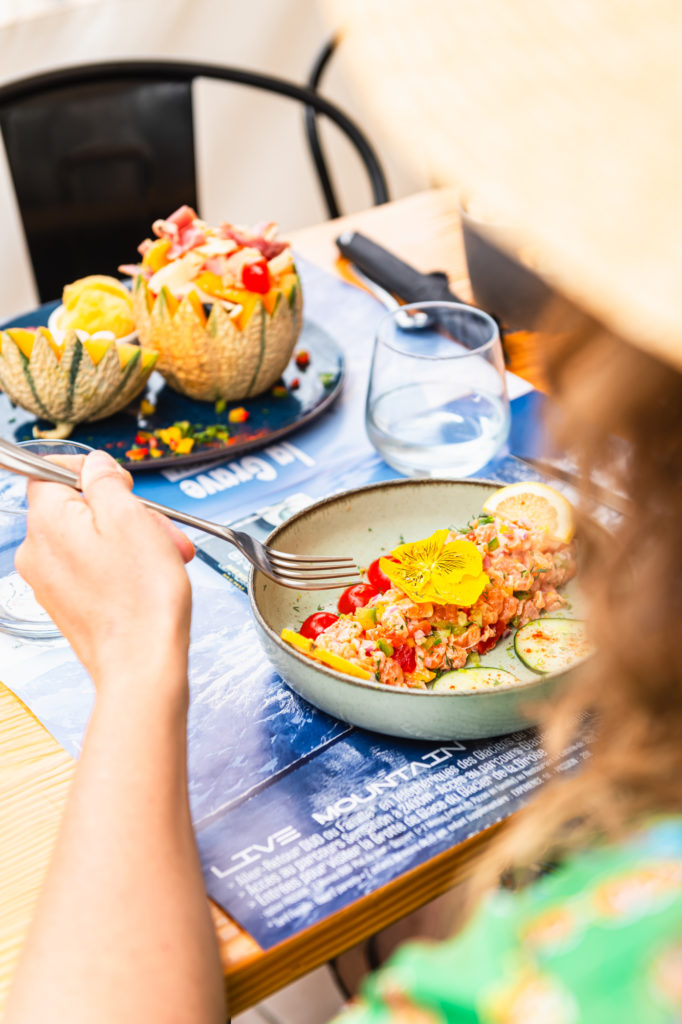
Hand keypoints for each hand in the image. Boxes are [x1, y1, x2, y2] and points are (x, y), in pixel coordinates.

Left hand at [15, 449, 193, 696]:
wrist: (142, 663)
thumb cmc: (140, 597)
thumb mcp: (131, 517)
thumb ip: (105, 481)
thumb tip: (95, 466)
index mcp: (46, 521)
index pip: (49, 471)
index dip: (89, 471)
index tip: (121, 484)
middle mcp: (37, 551)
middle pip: (77, 507)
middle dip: (123, 511)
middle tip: (160, 527)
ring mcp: (49, 581)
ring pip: (90, 537)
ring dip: (130, 538)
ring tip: (164, 556)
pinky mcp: (67, 603)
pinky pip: (92, 567)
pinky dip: (121, 565)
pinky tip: (149, 577)